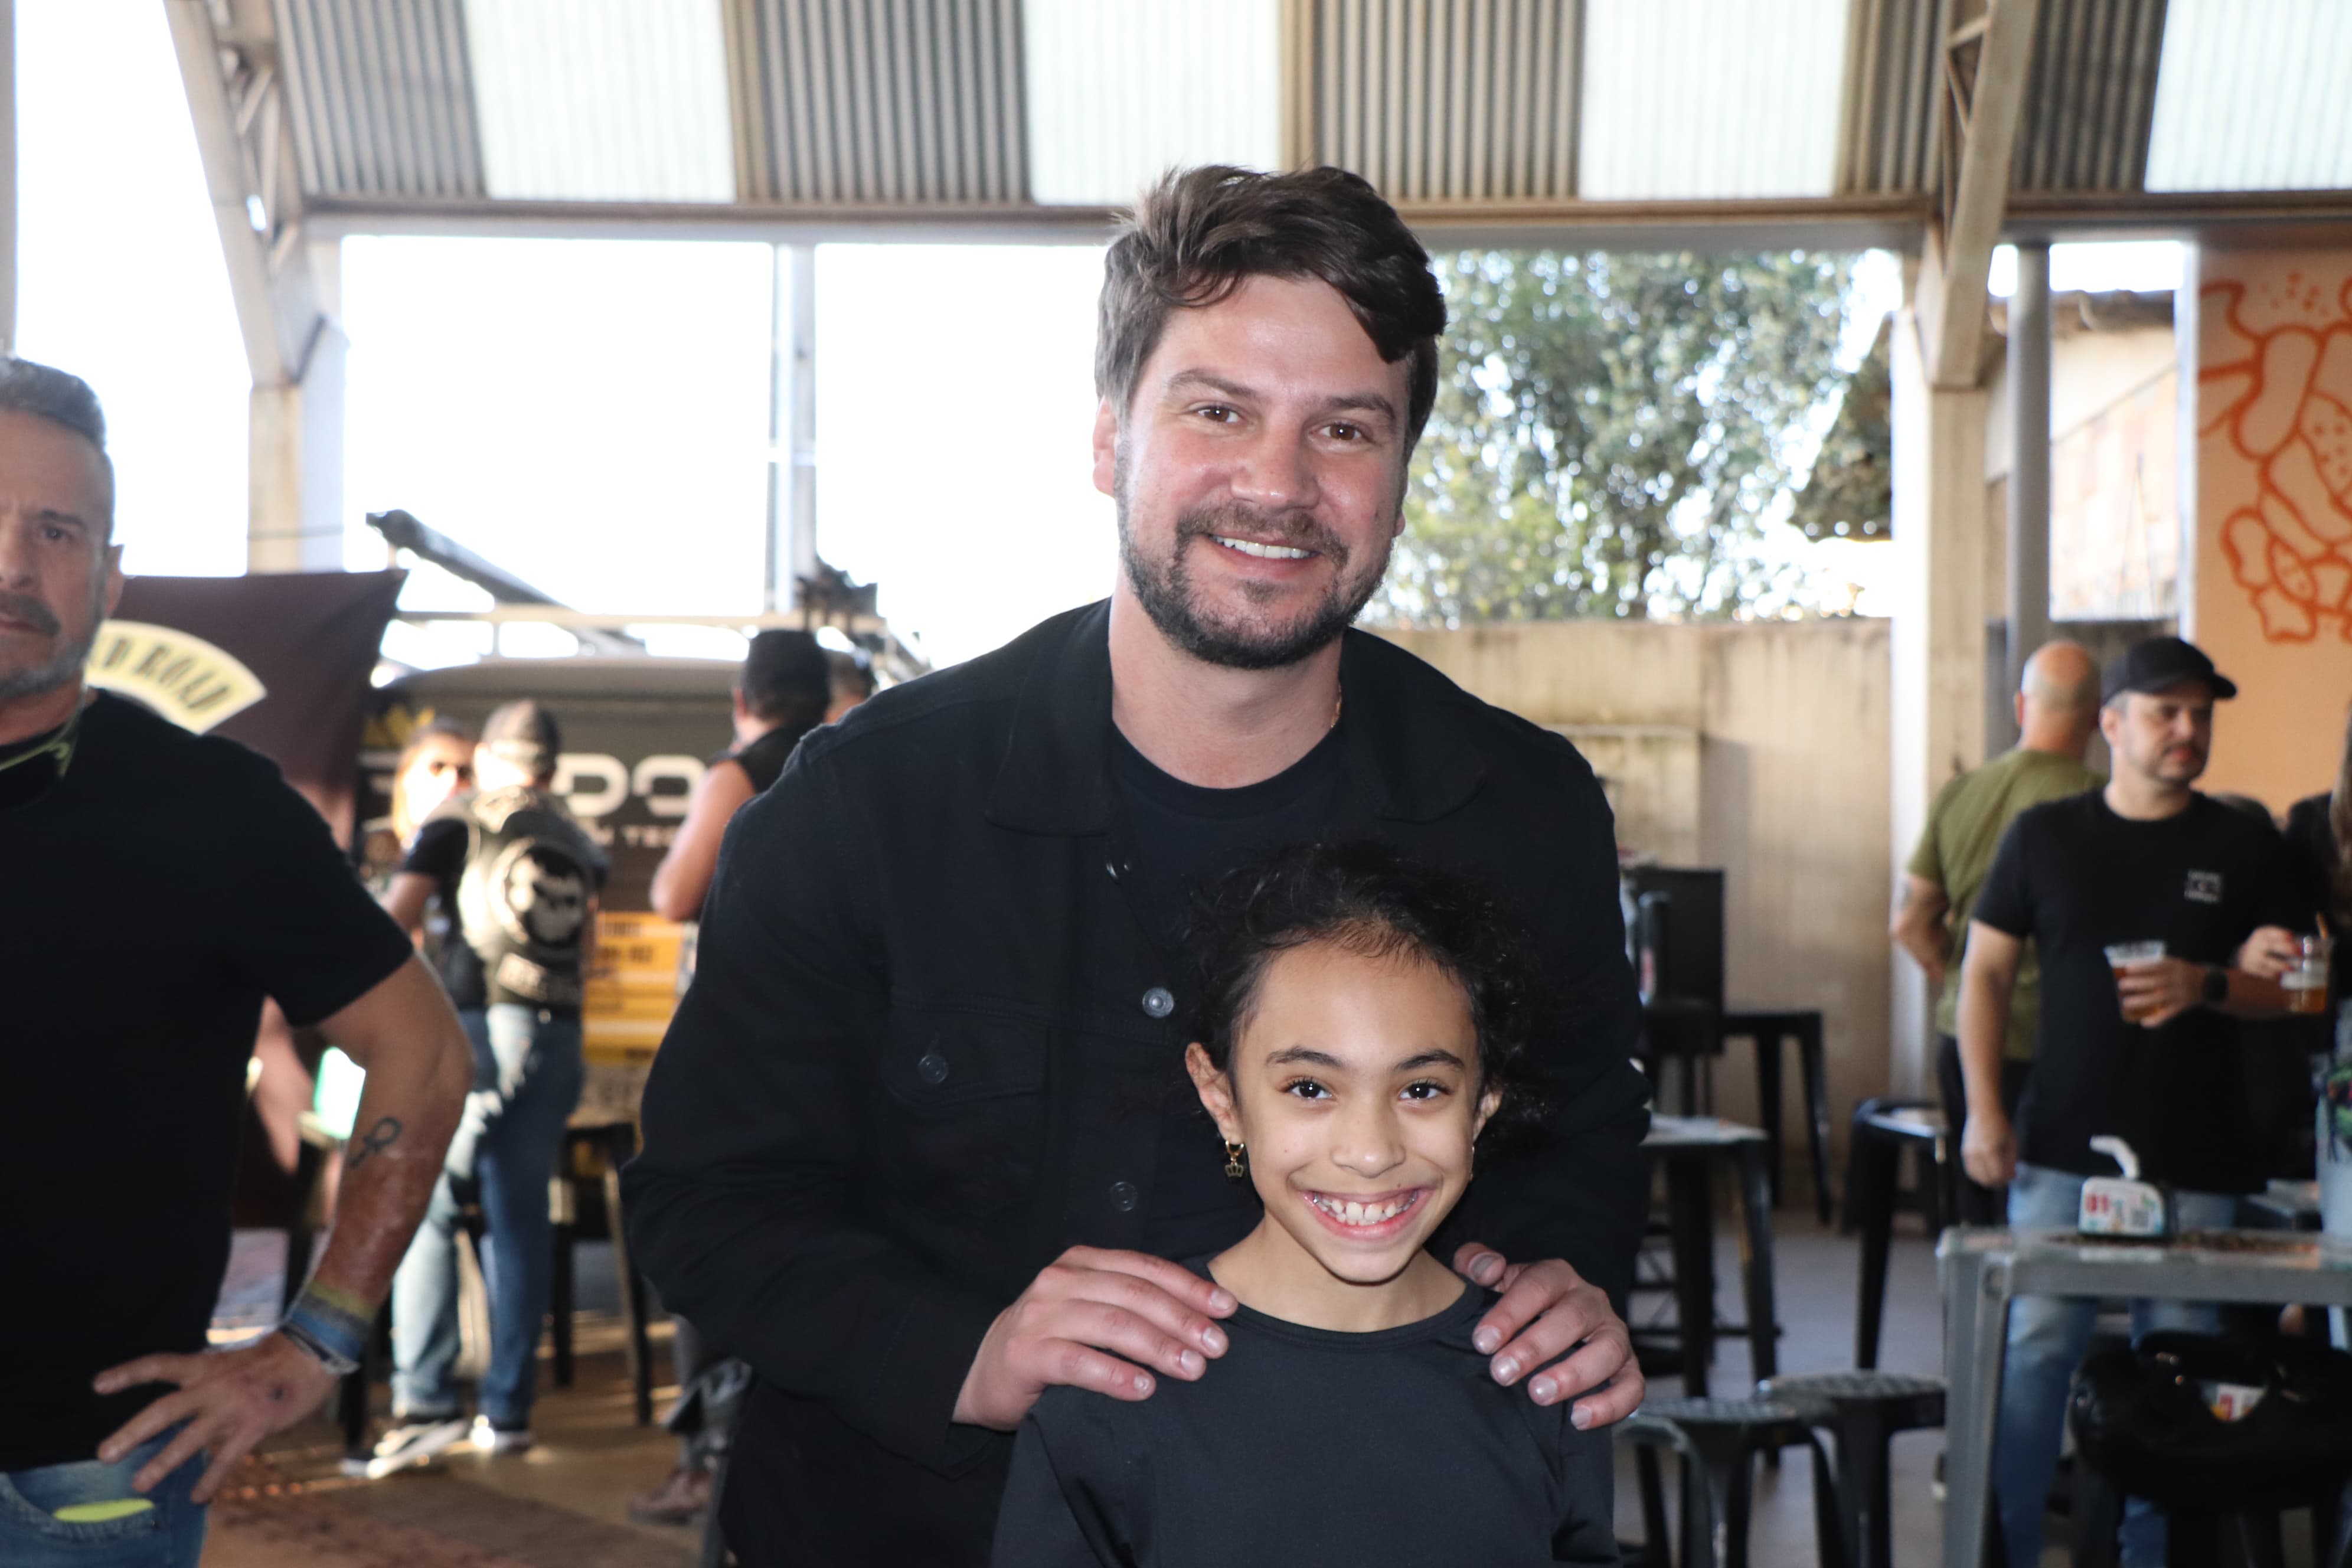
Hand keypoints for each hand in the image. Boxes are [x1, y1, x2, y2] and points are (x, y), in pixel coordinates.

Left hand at [93, 1333, 339, 1501]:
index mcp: (207, 1365)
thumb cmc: (277, 1357)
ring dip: (162, 1463)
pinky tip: (197, 1497)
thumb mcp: (234, 1361)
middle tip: (105, 1454)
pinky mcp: (255, 1425)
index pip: (160, 1365)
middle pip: (164, 1409)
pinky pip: (226, 1457)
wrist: (315, 1350)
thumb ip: (211, 1383)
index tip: (97, 1385)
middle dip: (132, 1432)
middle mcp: (214, 1385)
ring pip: (189, 1439)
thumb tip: (190, 1410)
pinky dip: (210, 1479)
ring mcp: (233, 1406)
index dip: (128, 1374)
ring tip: (140, 1484)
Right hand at [953, 1247, 1235, 1430]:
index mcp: (1082, 1263)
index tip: (1227, 1309)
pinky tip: (1143, 1389)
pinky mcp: (1026, 1354)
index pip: (1145, 1268)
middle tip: (1217, 1346)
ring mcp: (1041, 1315)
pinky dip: (1115, 1375)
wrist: (982, 1371)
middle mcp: (1060, 1280)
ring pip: (1112, 1324)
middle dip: (1182, 1319)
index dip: (1189, 1287)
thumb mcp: (1088, 1308)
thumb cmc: (1049, 1342)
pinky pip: (1079, 1362)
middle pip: (1134, 1294)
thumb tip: (1201, 1316)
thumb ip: (1129, 1303)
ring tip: (1192, 1368)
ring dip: (1158, 1346)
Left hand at [1452, 1245, 1642, 1429]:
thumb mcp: (1486, 1282)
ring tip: (1539, 1394)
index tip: (1482, 1342)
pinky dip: (1612, 1404)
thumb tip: (1487, 1268)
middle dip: (1535, 1347)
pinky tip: (1578, 1419)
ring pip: (1609, 1349)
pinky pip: (1632, 1386)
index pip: (1537, 1285)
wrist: (1538, 1331)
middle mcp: (1590, 1300)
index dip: (1509, 1313)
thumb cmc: (1508, 1308)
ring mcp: (1613, 1333)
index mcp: (1556, 1275)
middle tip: (1502, 1373)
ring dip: (1574, 1374)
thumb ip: (1474, 1263)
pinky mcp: (1627, 1368)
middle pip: (1572, 1317)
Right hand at [1961, 1107, 2016, 1187]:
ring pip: (1976, 1177)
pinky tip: (1986, 1172)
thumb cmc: (2001, 1126)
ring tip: (1996, 1176)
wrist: (1984, 1112)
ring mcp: (1968, 1154)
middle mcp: (1977, 1154)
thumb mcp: (2012, 1143)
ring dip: (1987, 1180)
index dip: (2006, 1180)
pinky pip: (1970, 1170)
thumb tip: (2012, 1177)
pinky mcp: (1964, 1152)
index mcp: (1990, 1151)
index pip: (1997, 1175)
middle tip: (2005, 1179)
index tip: (2012, 1178)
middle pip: (1986, 1179)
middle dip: (1997, 1182)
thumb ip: (2011, 1162)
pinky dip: (1978, 1175)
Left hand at [2117, 956, 2204, 1026]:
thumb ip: (2157, 964)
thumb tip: (2128, 965)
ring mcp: (2179, 994)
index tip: (2127, 968)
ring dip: (2141, 1001)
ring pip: (2159, 999)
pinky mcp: (2181, 1007)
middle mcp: (2177, 980)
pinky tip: (2144, 1022)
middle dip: (2137, 984)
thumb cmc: (2183, 972)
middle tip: (2121, 985)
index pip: (2157, 965)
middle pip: (2156, 982)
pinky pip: (2168, 1014)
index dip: (2143, 967)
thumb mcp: (2175, 963)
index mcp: (2175, 966)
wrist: (2208, 985)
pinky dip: (2156, 1020)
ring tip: (2126, 1003)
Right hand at [2236, 927, 2302, 980]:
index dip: (2280, 934)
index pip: (2271, 932)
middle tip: (2299, 953)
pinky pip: (2262, 972)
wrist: (2244, 956)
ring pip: (2266, 961)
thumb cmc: (2265, 947)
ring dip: (2280, 965)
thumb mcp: (2270, 939)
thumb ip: (2283, 942)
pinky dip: (2273, 974)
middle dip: (2286, 949)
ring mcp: (2252, 956)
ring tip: (2292, 969)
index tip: (2291, 937)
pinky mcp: (2250, 967)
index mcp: (2262, 934)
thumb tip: (2308, 949)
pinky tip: (2281, 976)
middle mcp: (2256, 944)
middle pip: (2271, 945)